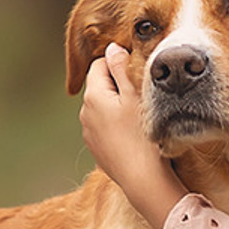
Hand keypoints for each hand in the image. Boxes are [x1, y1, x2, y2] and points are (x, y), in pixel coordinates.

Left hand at [79, 43, 186, 228]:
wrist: (143, 180)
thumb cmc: (143, 135)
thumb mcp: (135, 95)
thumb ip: (121, 67)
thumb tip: (112, 48)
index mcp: (93, 96)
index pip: (99, 64)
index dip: (119, 63)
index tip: (138, 72)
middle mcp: (85, 113)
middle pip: (101, 86)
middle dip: (118, 85)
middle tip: (143, 94)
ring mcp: (89, 134)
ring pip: (103, 108)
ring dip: (118, 106)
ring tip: (140, 116)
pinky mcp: (97, 150)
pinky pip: (105, 128)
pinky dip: (117, 126)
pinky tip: (135, 135)